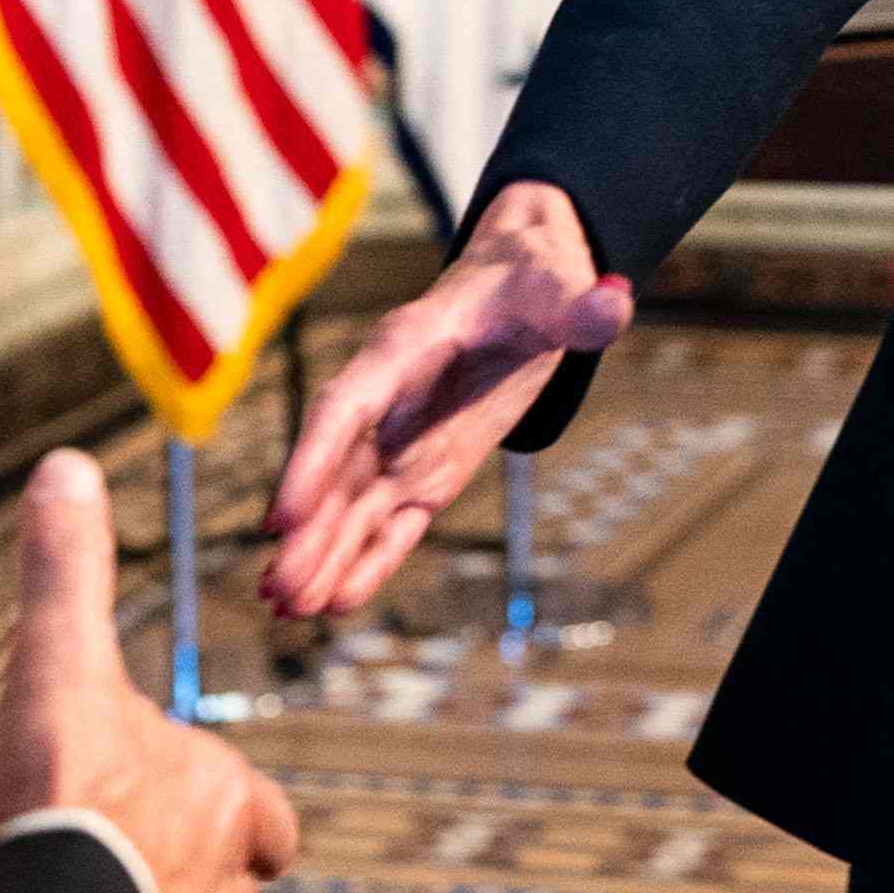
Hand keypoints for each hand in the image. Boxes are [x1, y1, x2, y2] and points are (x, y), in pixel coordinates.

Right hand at [0, 451, 306, 892]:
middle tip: (162, 872)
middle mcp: (226, 884)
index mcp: (228, 800)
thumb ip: (66, 569)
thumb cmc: (70, 786)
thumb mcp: (63, 657)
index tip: (228, 817)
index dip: (250, 818)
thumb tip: (65, 468)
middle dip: (213, 885)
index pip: (270, 819)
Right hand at [257, 182, 634, 616]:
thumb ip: (580, 306)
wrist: (523, 287)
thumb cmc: (533, 282)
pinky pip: (392, 523)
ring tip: (284, 610)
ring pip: (355, 507)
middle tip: (279, 591)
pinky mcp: (428, 472)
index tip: (282, 518)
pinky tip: (335, 602)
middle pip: (339, 473)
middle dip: (310, 533)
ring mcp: (403, 442)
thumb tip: (614, 302)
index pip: (346, 409)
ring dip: (322, 557)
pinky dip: (367, 562)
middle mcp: (387, 400)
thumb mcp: (560, 288)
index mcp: (403, 348)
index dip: (312, 463)